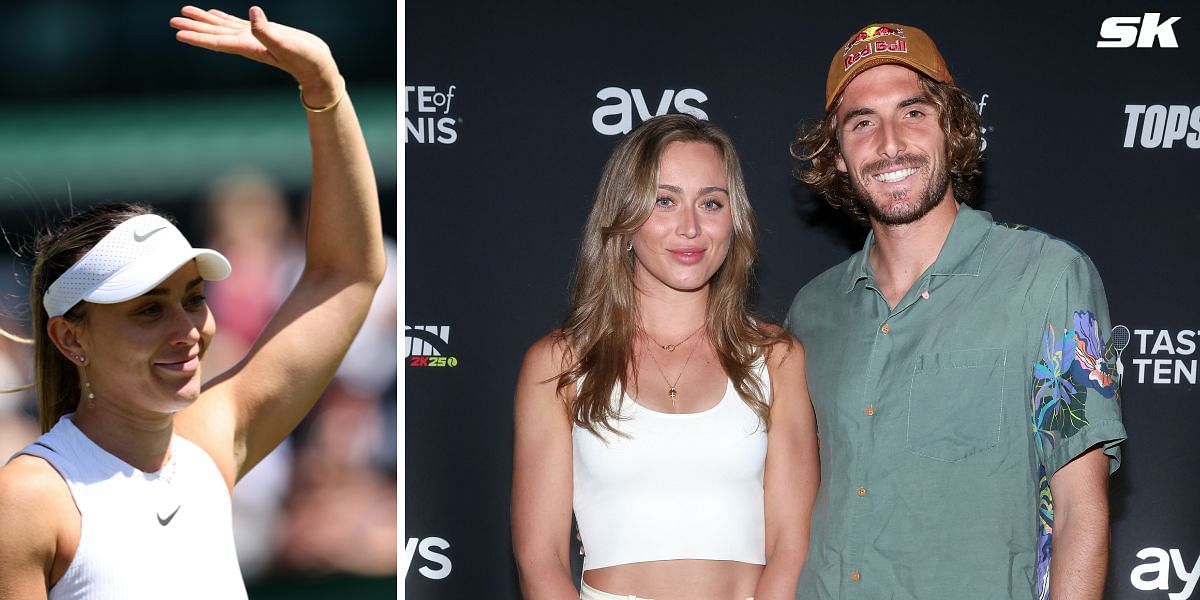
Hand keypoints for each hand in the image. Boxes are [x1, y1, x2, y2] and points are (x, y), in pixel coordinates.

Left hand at [170, 6, 339, 103]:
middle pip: (214, 34)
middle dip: (193, 27)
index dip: (197, 37)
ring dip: (204, 21)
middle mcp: (247, 43)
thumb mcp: (287, 43)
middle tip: (172, 21)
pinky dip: (222, 19)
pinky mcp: (262, 32)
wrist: (319, 67)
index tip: (178, 34)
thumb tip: (253, 12)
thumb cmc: (305, 59)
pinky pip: (236, 24)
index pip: (218, 42)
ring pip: (222, 27)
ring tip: (184, 12)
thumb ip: (267, 29)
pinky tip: (214, 14)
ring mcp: (254, 37)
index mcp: (250, 47)